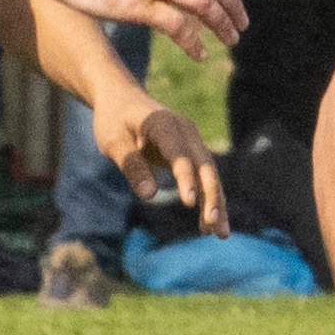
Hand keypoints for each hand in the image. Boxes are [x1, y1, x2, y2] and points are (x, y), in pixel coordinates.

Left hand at [92, 87, 226, 236]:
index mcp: (164, 124)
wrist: (122, 100)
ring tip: (220, 234)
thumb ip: (132, 166)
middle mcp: (186, 132)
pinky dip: (209, 200)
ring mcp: (193, 142)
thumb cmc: (114, 121)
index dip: (186, 178)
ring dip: (216, 204)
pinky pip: (205, 178)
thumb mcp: (113, 142)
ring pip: (210, 176)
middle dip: (211, 197)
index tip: (190, 202)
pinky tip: (209, 224)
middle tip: (212, 226)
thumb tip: (150, 195)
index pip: (180, 154)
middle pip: (205, 167)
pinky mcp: (193, 154)